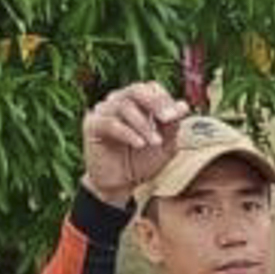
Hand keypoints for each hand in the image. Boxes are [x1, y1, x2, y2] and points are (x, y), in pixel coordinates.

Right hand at [81, 81, 186, 203]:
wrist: (120, 186)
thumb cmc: (141, 162)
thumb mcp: (164, 146)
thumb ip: (172, 126)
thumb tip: (183, 105)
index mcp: (137, 102)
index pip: (150, 87)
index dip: (164, 98)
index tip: (177, 115)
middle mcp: (118, 101)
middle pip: (136, 89)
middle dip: (156, 103)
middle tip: (169, 119)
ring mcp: (103, 111)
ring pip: (124, 105)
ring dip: (144, 124)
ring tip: (155, 142)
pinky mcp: (91, 125)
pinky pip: (110, 123)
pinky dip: (128, 133)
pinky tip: (139, 144)